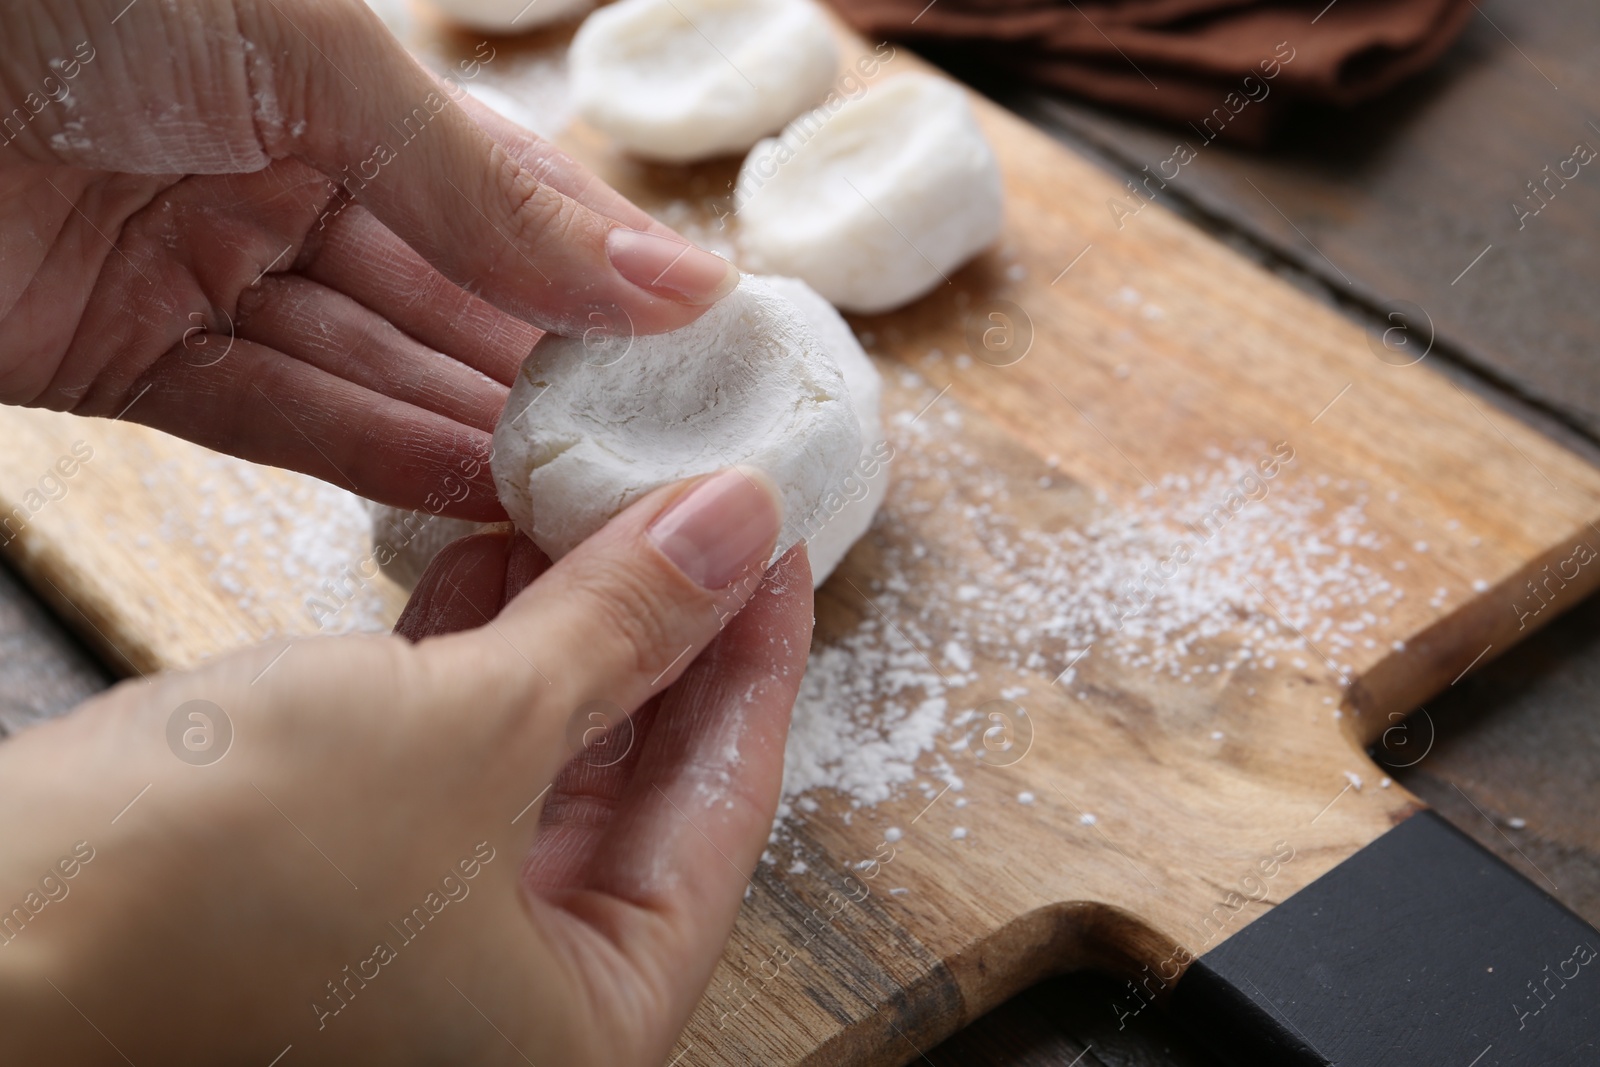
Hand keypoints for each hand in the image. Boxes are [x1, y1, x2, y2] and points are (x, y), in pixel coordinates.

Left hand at [0, 0, 738, 518]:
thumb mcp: (313, 56)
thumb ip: (481, 187)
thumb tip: (661, 277)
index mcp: (324, 72)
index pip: (499, 185)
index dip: (597, 261)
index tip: (694, 337)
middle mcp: (269, 165)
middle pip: (442, 288)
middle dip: (547, 364)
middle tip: (651, 440)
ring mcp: (193, 262)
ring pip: (370, 363)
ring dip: (474, 426)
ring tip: (584, 488)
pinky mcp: (113, 352)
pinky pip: (273, 411)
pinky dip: (370, 454)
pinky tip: (470, 487)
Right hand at [0, 469, 808, 1064]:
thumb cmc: (214, 884)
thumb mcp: (465, 730)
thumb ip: (622, 626)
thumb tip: (736, 525)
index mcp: (590, 1028)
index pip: (728, 806)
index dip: (758, 653)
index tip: (775, 536)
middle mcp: (518, 1011)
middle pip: (641, 782)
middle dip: (664, 632)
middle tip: (696, 506)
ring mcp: (427, 951)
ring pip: (543, 760)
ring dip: (568, 628)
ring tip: (597, 501)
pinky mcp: (344, 888)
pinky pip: (452, 761)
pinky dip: (474, 657)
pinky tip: (490, 552)